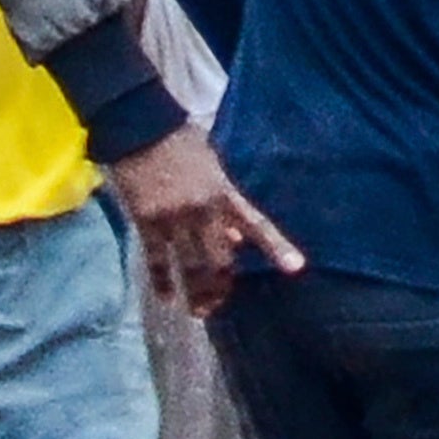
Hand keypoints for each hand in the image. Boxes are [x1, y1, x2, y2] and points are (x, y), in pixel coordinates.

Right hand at [108, 122, 305, 312]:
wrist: (142, 127)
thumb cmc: (180, 144)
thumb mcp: (213, 169)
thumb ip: (226, 205)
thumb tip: (236, 241)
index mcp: (225, 193)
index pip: (258, 226)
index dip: (277, 247)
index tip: (296, 268)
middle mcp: (205, 210)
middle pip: (220, 259)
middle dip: (221, 286)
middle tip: (217, 305)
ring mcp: (175, 217)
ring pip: (191, 265)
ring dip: (197, 292)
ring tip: (198, 311)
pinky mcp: (147, 220)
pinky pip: (158, 259)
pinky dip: (163, 280)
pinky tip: (166, 297)